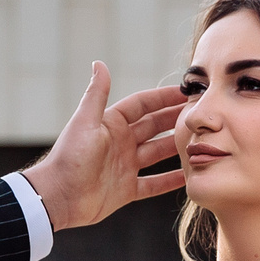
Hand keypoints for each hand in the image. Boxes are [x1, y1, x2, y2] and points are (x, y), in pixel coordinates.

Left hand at [20, 62, 186, 230]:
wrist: (57, 197)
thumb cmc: (69, 157)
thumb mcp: (85, 122)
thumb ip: (96, 94)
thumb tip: (99, 63)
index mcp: (112, 124)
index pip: (143, 105)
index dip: (164, 97)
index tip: (187, 91)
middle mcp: (121, 142)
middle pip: (155, 127)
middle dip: (176, 119)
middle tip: (202, 114)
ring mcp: (125, 166)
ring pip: (158, 153)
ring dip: (177, 147)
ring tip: (202, 141)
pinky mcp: (126, 189)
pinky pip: (154, 183)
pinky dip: (170, 180)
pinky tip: (188, 175)